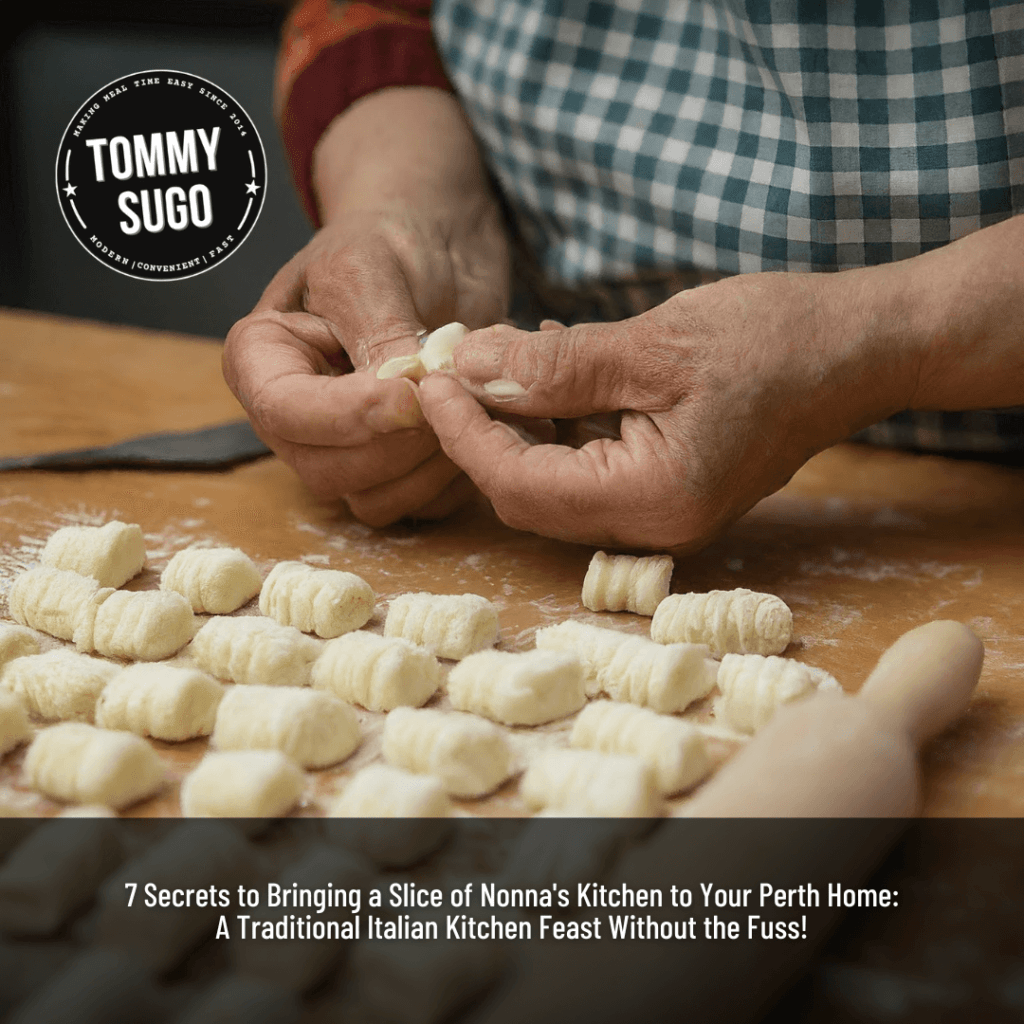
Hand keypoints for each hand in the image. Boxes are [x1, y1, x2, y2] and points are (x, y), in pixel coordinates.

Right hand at [222, 89, 509, 525]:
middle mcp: (299, 421)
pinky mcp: (401, 469)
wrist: (441, 247)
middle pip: (329, 471)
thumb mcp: (369, 268)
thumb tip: (401, 399)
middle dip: (399, 443)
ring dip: (433, 464)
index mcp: (264, 363)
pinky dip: (463, 475)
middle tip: (455, 395)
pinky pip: (425, 504)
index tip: (409, 396)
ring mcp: (349, 451)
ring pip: (377, 500)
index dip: (347, 415)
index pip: (286, 413)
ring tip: (479, 404)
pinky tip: (493, 425)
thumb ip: (377, 334)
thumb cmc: (390, 240)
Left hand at [418, 269, 919, 549]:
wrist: (856, 350)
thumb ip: (555, 366)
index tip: (429, 381)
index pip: (521, 485)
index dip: (464, 435)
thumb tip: (468, 368)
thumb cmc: (774, 340)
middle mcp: (654, 526)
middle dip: (480, 433)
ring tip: (493, 358)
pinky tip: (546, 369)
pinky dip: (554, 424)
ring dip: (514, 425)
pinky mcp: (665, 491)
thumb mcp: (654, 343)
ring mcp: (662, 515)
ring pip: (552, 482)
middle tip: (450, 371)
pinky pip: (587, 468)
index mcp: (654, 499)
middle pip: (528, 494)